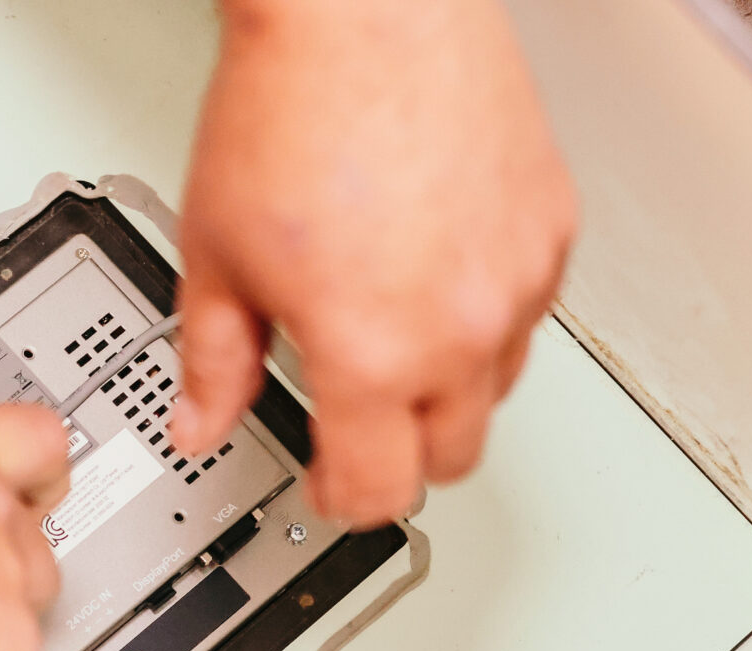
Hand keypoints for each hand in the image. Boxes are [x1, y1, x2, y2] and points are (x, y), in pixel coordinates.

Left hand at [170, 0, 576, 524]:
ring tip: (391, 348)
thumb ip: (211, 361)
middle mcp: (460, 328)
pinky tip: (434, 284)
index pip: (379, 490)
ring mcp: (518, 278)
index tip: (325, 486)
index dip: (342, 501)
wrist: (367, 8)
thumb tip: (199, 421)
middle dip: (399, 457)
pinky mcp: (551, 226)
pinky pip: (527, 313)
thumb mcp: (217, 256)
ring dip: (448, 391)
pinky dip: (485, 321)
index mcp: (373, 355)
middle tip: (354, 432)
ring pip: (497, 387)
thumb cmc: (294, 106)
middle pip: (451, 457)